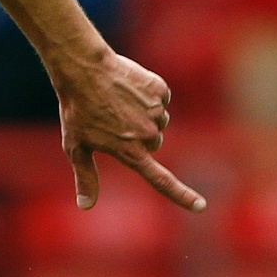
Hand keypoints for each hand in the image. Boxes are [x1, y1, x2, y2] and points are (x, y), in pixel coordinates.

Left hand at [54, 51, 205, 212]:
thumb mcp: (76, 146)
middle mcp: (147, 135)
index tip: (200, 206)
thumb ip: (86, 177)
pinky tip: (130, 86)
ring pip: (160, 118)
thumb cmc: (76, 109)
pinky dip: (149, 92)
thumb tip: (86, 206)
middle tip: (115, 119)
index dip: (181, 195)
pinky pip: (161, 97)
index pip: (161, 181)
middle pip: (155, 142)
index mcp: (130, 152)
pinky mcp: (159, 90)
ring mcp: (155, 111)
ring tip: (120, 100)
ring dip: (145, 112)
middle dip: (142, 135)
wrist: (84, 70)